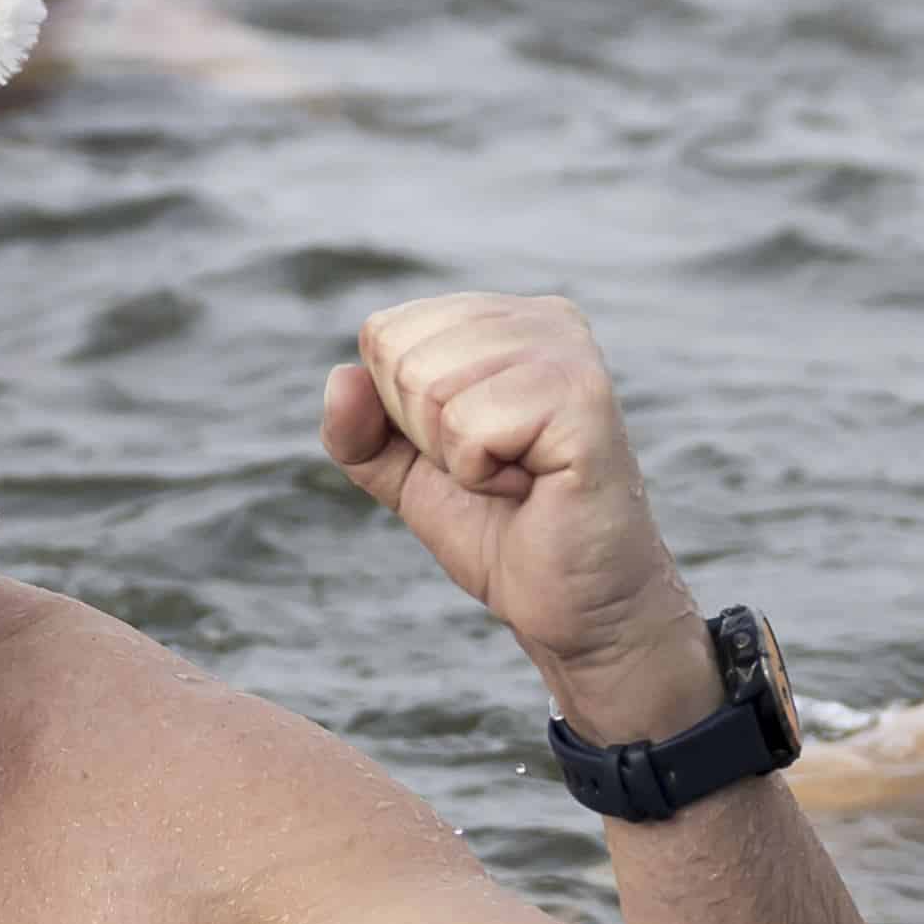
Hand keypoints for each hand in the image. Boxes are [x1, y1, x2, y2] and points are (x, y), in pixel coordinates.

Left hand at [323, 292, 710, 734]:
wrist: (575, 603)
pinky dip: (482, 475)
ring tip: (517, 476)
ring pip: (430, 387)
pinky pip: (469, 426)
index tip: (467, 449)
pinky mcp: (582, 397)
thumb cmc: (501, 529)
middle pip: (401, 356)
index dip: (400, 414)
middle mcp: (543, 319)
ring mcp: (568, 352)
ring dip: (457, 459)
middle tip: (494, 468)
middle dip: (425, 436)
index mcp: (504, 319)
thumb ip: (358, 428)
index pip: (383, 332)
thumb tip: (341, 377)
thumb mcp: (406, 474)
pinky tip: (534, 485)